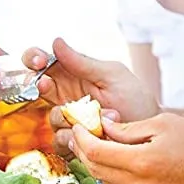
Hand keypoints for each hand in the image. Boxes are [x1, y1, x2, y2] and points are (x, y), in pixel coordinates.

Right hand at [34, 38, 159, 153]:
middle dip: (36, 85)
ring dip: (70, 117)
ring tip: (97, 118)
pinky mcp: (73, 141)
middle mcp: (65, 95)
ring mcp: (68, 119)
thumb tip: (56, 42)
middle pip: (34, 87)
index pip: (41, 60)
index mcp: (72, 73)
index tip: (39, 62)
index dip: (33, 58)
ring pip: (50, 116)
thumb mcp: (112, 76)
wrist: (150, 134)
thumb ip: (82, 62)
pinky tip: (91, 135)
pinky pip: (59, 141)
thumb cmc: (136, 100)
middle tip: (46, 86)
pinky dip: (73, 139)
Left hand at [68, 114, 183, 183]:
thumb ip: (127, 129)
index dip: (82, 139)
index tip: (79, 129)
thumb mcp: (162, 124)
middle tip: (86, 138)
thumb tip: (103, 127)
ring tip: (109, 151)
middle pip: (98, 172)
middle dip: (88, 152)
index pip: (95, 153)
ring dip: (104, 169)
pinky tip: (128, 170)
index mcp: (143, 163)